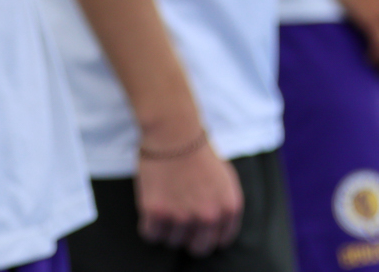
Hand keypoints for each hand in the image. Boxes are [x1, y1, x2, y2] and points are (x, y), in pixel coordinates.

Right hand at [134, 135, 243, 254]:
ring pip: (173, 241)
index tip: (198, 225)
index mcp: (229, 208)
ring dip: (167, 227)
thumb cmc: (197, 148)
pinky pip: (151, 234)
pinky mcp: (157, 212)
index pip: (220, 241)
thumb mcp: (226, 177)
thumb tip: (218, 225)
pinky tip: (152, 204)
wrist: (174, 130)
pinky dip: (149, 223)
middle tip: (179, 217)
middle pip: (198, 248)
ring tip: (165, 202)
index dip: (207, 233)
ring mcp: (182, 216)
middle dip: (188, 235)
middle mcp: (208, 217)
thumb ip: (224, 204)